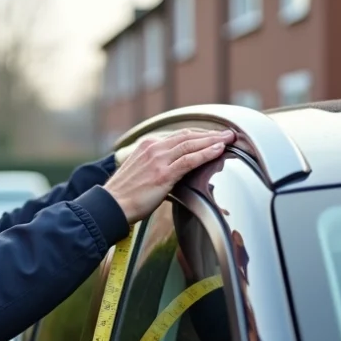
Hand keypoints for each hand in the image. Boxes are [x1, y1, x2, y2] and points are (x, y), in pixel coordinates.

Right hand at [104, 128, 235, 223]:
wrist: (110, 206)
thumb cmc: (124, 195)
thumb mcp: (138, 172)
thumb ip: (155, 166)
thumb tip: (172, 170)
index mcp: (147, 145)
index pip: (178, 136)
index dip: (198, 135)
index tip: (212, 136)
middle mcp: (153, 148)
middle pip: (188, 136)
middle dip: (210, 134)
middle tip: (228, 134)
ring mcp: (158, 160)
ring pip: (191, 144)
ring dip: (213, 141)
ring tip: (229, 139)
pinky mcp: (163, 174)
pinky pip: (190, 160)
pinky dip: (206, 153)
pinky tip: (218, 150)